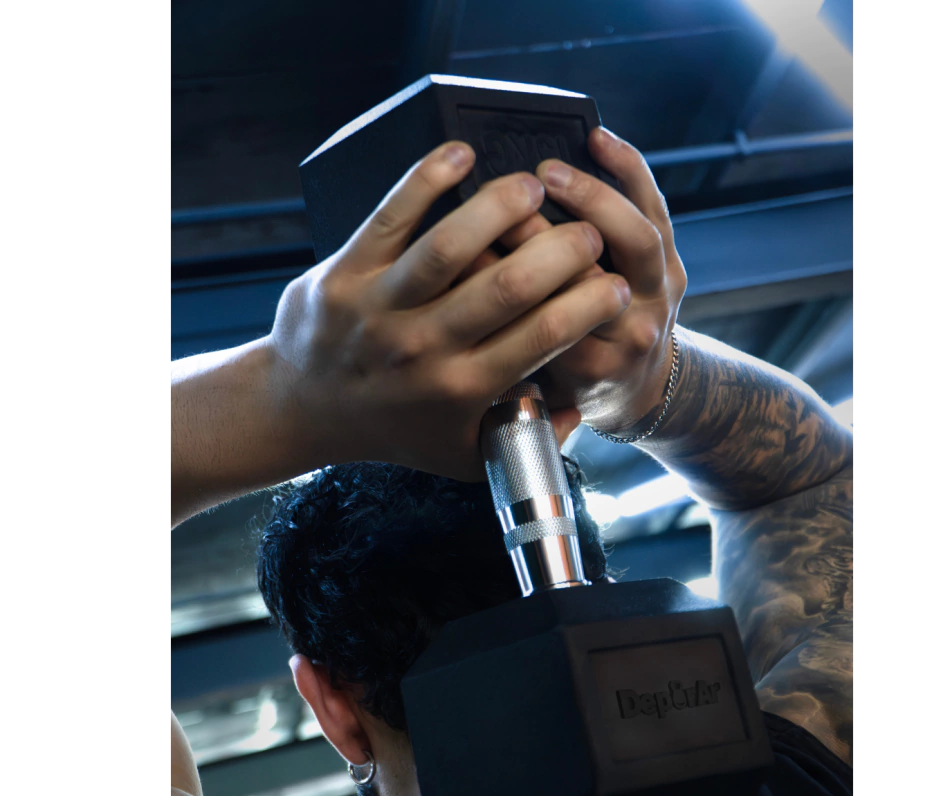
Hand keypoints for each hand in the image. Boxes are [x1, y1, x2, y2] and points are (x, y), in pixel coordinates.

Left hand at [266, 141, 630, 478]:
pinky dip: (426, 180)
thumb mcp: (463, 455)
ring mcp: (382, 308)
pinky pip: (390, 216)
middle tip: (586, 234)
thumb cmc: (394, 429)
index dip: (589, 303)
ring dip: (501, 207)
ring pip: (450, 245)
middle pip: (508, 286)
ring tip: (535, 185)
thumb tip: (576, 415)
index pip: (544, 336)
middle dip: (563, 251)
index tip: (613, 285)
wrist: (304, 410)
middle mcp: (424, 348)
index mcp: (462, 389)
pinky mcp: (346, 272)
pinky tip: (461, 155)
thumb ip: (522, 438)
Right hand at [463, 128, 686, 436]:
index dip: (509, 284)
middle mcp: (633, 334)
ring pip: (638, 238)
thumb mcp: (535, 386)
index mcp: (593, 369)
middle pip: (596, 279)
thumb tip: (461, 279)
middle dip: (551, 239)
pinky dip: (628, 170)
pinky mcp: (671, 263)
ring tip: (549, 169)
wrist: (638, 389)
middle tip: (511, 207)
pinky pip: (656, 208)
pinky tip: (596, 138)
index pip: (551, 321)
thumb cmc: (573, 386)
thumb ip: (504, 343)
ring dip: (594, 197)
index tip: (470, 255)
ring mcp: (662, 295)